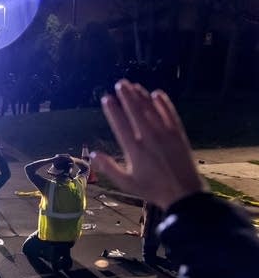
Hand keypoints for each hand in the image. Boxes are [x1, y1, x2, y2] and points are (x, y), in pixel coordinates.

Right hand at [91, 80, 206, 209]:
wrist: (184, 194)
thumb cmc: (152, 189)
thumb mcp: (126, 183)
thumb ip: (108, 167)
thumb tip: (92, 153)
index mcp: (135, 150)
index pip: (120, 125)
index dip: (113, 110)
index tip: (106, 98)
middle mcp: (149, 138)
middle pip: (136, 112)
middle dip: (127, 96)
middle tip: (120, 83)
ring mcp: (165, 135)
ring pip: (151, 110)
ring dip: (142, 96)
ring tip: (133, 85)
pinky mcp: (178, 135)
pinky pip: (170, 114)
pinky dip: (164, 103)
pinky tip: (157, 94)